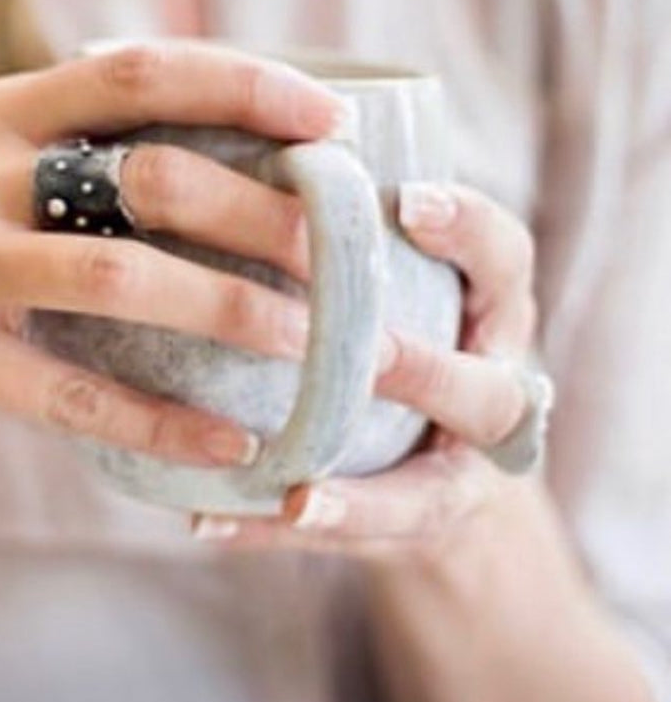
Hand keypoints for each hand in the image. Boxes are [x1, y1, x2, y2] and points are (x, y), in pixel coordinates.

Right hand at [0, 42, 346, 463]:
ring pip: (116, 278)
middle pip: (146, 174)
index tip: (332, 118)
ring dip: (228, 312)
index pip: (137, 70)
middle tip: (349, 253)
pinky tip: (228, 443)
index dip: (243, 84)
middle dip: (262, 212)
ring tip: (313, 347)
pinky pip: (69, 393)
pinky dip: (159, 420)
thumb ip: (65, 148)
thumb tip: (211, 146)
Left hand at [193, 182, 543, 562]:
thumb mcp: (400, 274)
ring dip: (358, 491)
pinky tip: (210, 520)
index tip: (408, 203)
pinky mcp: (413, 523)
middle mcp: (490, 390)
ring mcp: (459, 470)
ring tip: (297, 491)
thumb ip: (338, 233)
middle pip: (485, 388)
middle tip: (372, 356)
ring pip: (430, 490)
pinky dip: (280, 530)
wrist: (446, 452)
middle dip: (427, 373)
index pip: (502, 259)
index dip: (466, 231)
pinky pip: (352, 540)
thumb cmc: (402, 325)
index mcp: (488, 309)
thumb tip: (199, 161)